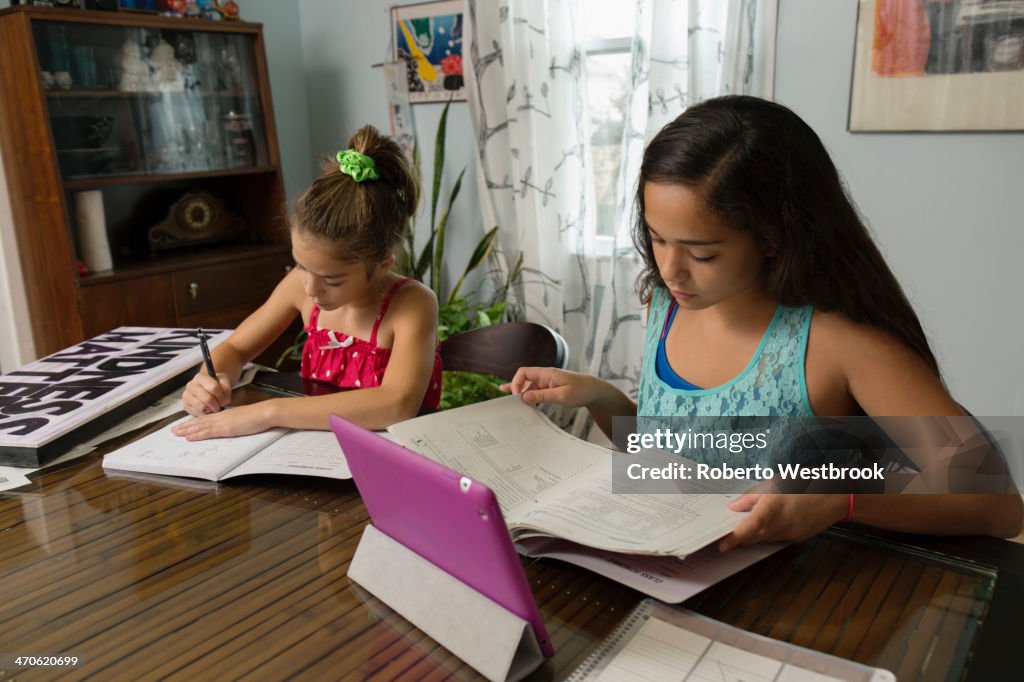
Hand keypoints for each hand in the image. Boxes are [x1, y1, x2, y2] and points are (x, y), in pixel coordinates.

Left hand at [170, 402, 271, 440]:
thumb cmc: (258, 416)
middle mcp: (221, 417)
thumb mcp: (244, 418)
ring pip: (200, 426)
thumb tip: (232, 425)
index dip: (194, 422)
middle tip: (174, 430)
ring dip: (187, 430)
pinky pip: (208, 432)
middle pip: (199, 422)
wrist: (264, 413)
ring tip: (176, 433)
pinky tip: (189, 437)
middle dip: (185, 426)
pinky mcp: (225, 428)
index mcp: (225, 415)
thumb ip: (235, 421)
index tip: (185, 425)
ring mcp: (222, 422)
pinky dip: (197, 435)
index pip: (206, 418)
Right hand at [181, 372, 231, 415]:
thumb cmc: (216, 384)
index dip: (221, 396)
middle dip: (217, 404)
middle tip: (221, 406)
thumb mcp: (224, 381)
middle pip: (207, 398)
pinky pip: (197, 413)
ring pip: (201, 407)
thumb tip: (225, 399)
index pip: (213, 387)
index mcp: (200, 377)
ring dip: (211, 409)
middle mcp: (191, 385)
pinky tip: (208, 409)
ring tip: (214, 407)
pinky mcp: (186, 405)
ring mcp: (186, 396)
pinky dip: (205, 414)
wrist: (208, 388)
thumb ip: (226, 388)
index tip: (225, 400)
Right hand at [500, 367, 602, 407]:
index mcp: (547, 373)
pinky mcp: (551, 388)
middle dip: (516, 389)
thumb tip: (523, 397)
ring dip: (522, 394)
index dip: (516, 383)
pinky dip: (529, 396)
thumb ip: (542, 396)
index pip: (523, 372)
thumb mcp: (561, 395)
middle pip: (524, 380)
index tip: (517, 397)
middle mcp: (545, 376)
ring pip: (529, 386)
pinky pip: (536, 391)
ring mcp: (548, 382)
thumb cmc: (581, 390)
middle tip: (509, 402)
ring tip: (510, 402)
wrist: (595, 390)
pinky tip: (523, 401)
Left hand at [717, 493, 847, 551]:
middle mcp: (779, 525)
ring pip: (763, 539)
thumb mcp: (775, 482)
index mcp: (772, 508)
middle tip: (726, 531)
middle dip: (739, 536)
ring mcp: (788, 534)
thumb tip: (734, 506)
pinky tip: (768, 523)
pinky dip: (767, 533)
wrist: (834, 497)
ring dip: (753, 534)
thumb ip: (752, 496)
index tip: (721, 545)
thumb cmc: (804, 484)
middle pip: (752, 537)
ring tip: (747, 523)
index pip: (748, 528)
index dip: (733, 539)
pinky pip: (775, 539)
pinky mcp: (795, 538)